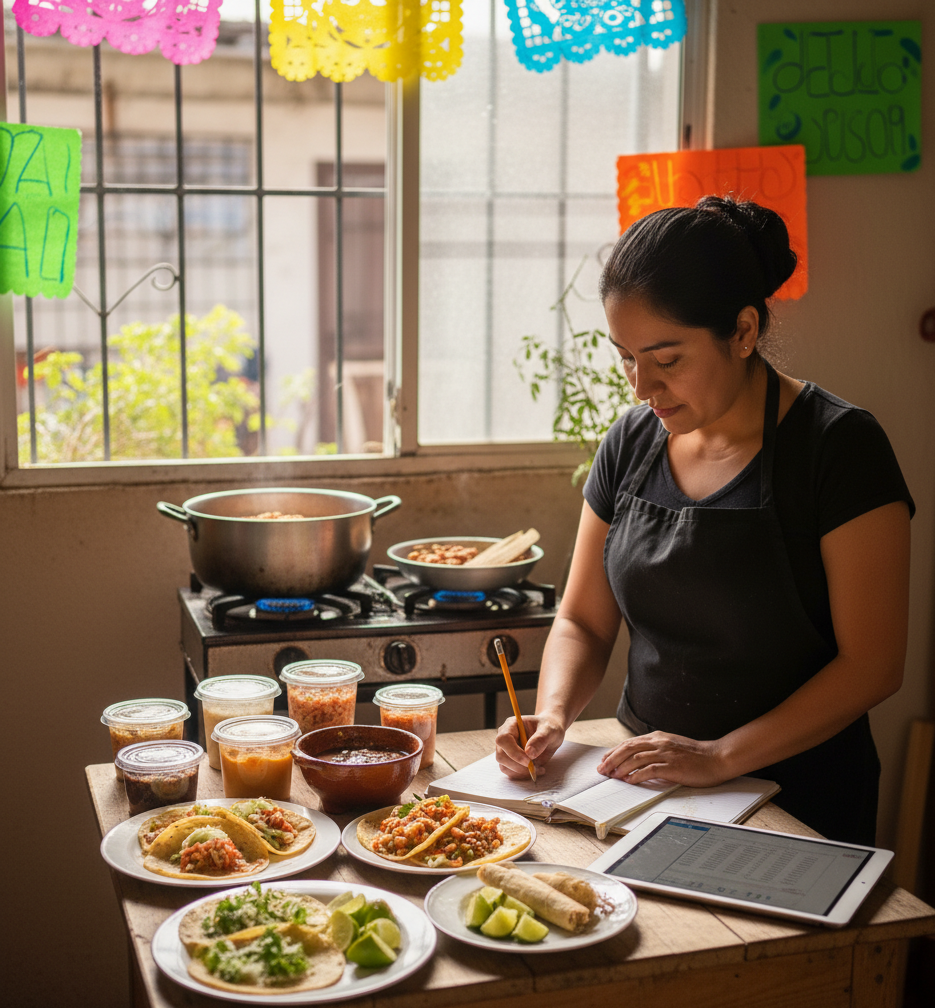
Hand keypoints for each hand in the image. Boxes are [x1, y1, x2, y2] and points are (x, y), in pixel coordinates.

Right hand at [495, 714, 564, 779]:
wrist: (550, 734)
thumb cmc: (549, 728)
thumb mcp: (550, 730)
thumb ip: (540, 739)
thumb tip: (529, 753)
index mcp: (511, 725)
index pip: (503, 740)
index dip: (513, 752)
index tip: (529, 760)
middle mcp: (505, 738)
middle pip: (501, 756)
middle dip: (518, 765)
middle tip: (536, 767)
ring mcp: (506, 750)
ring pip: (504, 766)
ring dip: (521, 772)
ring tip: (539, 768)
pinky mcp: (510, 761)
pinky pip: (510, 772)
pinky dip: (523, 775)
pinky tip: (536, 770)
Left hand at [597, 731, 731, 787]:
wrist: (717, 758)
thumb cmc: (696, 755)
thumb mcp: (672, 746)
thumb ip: (655, 748)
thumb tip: (638, 757)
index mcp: (658, 737)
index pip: (630, 743)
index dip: (614, 751)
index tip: (604, 760)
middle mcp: (659, 743)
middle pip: (628, 749)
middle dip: (612, 759)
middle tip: (602, 770)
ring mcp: (666, 754)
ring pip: (636, 758)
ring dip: (621, 768)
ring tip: (611, 776)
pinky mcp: (673, 767)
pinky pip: (650, 770)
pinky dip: (637, 775)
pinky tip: (629, 781)